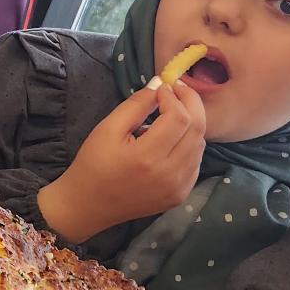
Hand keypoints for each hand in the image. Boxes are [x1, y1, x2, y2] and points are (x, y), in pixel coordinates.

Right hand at [37, 81, 206, 244]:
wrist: (89, 204)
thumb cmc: (94, 164)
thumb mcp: (107, 128)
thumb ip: (136, 105)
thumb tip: (160, 85)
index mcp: (147, 157)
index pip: (179, 118)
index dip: (174, 97)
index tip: (161, 88)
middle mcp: (169, 175)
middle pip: (197, 129)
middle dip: (190, 103)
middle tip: (177, 90)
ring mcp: (178, 188)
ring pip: (199, 145)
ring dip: (190, 123)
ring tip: (170, 115)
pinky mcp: (180, 195)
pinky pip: (195, 161)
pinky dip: (189, 144)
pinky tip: (172, 139)